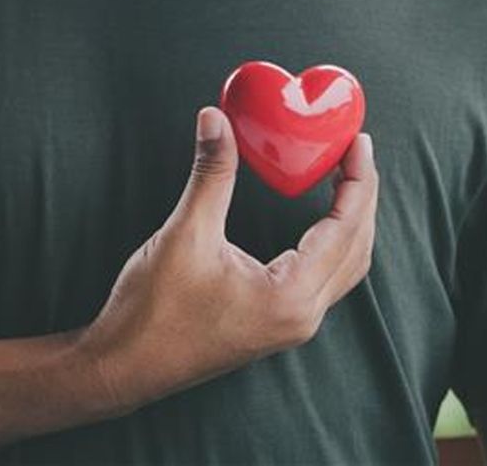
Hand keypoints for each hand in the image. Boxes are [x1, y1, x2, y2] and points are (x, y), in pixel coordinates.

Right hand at [74, 106, 377, 414]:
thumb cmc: (152, 313)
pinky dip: (332, 244)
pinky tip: (319, 220)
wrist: (124, 367)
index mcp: (290, 296)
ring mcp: (291, 325)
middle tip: (355, 150)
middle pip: (357, 248)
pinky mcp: (276, 325)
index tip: (358, 141)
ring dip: (351, 222)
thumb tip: (216, 119)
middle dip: (362, 196)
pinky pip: (324, 280)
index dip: (357, 180)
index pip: (345, 228)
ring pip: (345, 268)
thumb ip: (211, 174)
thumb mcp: (185, 234)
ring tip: (345, 178)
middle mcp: (302, 316)